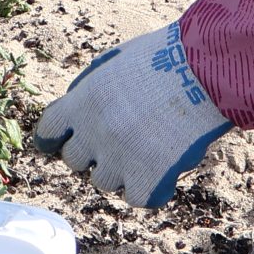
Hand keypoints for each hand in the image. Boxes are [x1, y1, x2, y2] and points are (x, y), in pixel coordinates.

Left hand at [31, 20, 231, 207]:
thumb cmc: (166, 56)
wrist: (206, 68)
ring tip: (146, 149)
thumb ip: (91, 90)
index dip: (55, 139)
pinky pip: (137, 197)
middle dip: (92, 152)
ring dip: (120, 170)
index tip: (63, 142)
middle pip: (74, 161)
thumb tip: (79, 111)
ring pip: (104, 181)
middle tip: (118, 140)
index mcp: (82, 102)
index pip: (48, 132)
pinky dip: (150, 187)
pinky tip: (164, 169)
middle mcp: (94, 132)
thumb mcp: (114, 62)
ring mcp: (120, 158)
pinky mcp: (149, 177)